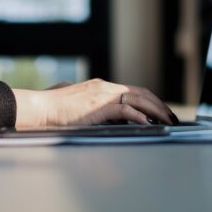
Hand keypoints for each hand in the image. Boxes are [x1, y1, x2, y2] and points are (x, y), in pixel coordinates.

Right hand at [12, 79, 178, 127]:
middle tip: (171, 117)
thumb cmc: (54, 111)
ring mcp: (102, 94)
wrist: (40, 108)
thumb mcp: (80, 109)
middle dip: (159, 105)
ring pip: (138, 99)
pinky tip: (147, 124)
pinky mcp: (98, 105)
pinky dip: (138, 116)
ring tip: (167, 121)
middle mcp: (104, 87)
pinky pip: (125, 110)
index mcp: (101, 87)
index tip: (161, 110)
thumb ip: (96, 112)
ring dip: (155, 111)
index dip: (150, 100)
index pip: (133, 91)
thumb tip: (109, 122)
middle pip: (141, 93)